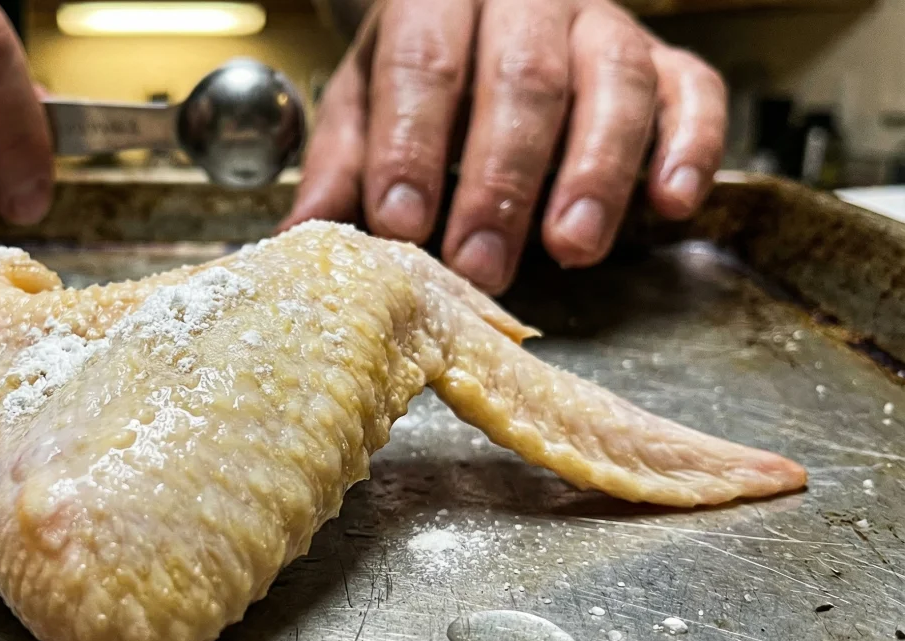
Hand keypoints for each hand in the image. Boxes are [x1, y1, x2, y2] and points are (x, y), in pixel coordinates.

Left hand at [282, 0, 726, 293]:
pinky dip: (691, 147)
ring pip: (614, 83)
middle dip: (501, 182)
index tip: (403, 223)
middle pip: (525, 79)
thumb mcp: (361, 104)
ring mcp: (603, 24)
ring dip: (595, 172)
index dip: (413, 145)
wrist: (475, 9)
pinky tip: (671, 203)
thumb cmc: (417, 69)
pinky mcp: (665, 57)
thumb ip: (341, 166)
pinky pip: (694, 90)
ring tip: (571, 247)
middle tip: (481, 265)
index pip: (425, 63)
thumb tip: (297, 241)